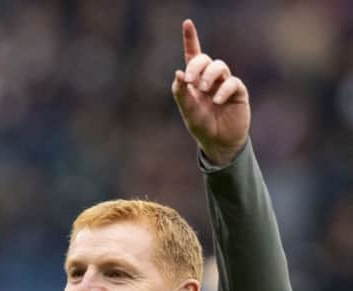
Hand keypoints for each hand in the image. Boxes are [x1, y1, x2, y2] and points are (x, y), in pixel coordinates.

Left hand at [172, 19, 249, 165]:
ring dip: (209, 76)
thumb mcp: (188, 110)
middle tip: (190, 80)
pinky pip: (232, 83)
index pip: (193, 56)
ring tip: (203, 90)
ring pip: (219, 66)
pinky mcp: (238, 92)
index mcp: (195, 80)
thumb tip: (178, 73)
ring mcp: (225, 84)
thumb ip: (181, 93)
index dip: (191, 39)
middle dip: (196, 66)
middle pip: (204, 59)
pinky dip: (223, 90)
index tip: (187, 23)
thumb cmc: (202, 126)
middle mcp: (210, 79)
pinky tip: (216, 101)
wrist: (218, 143)